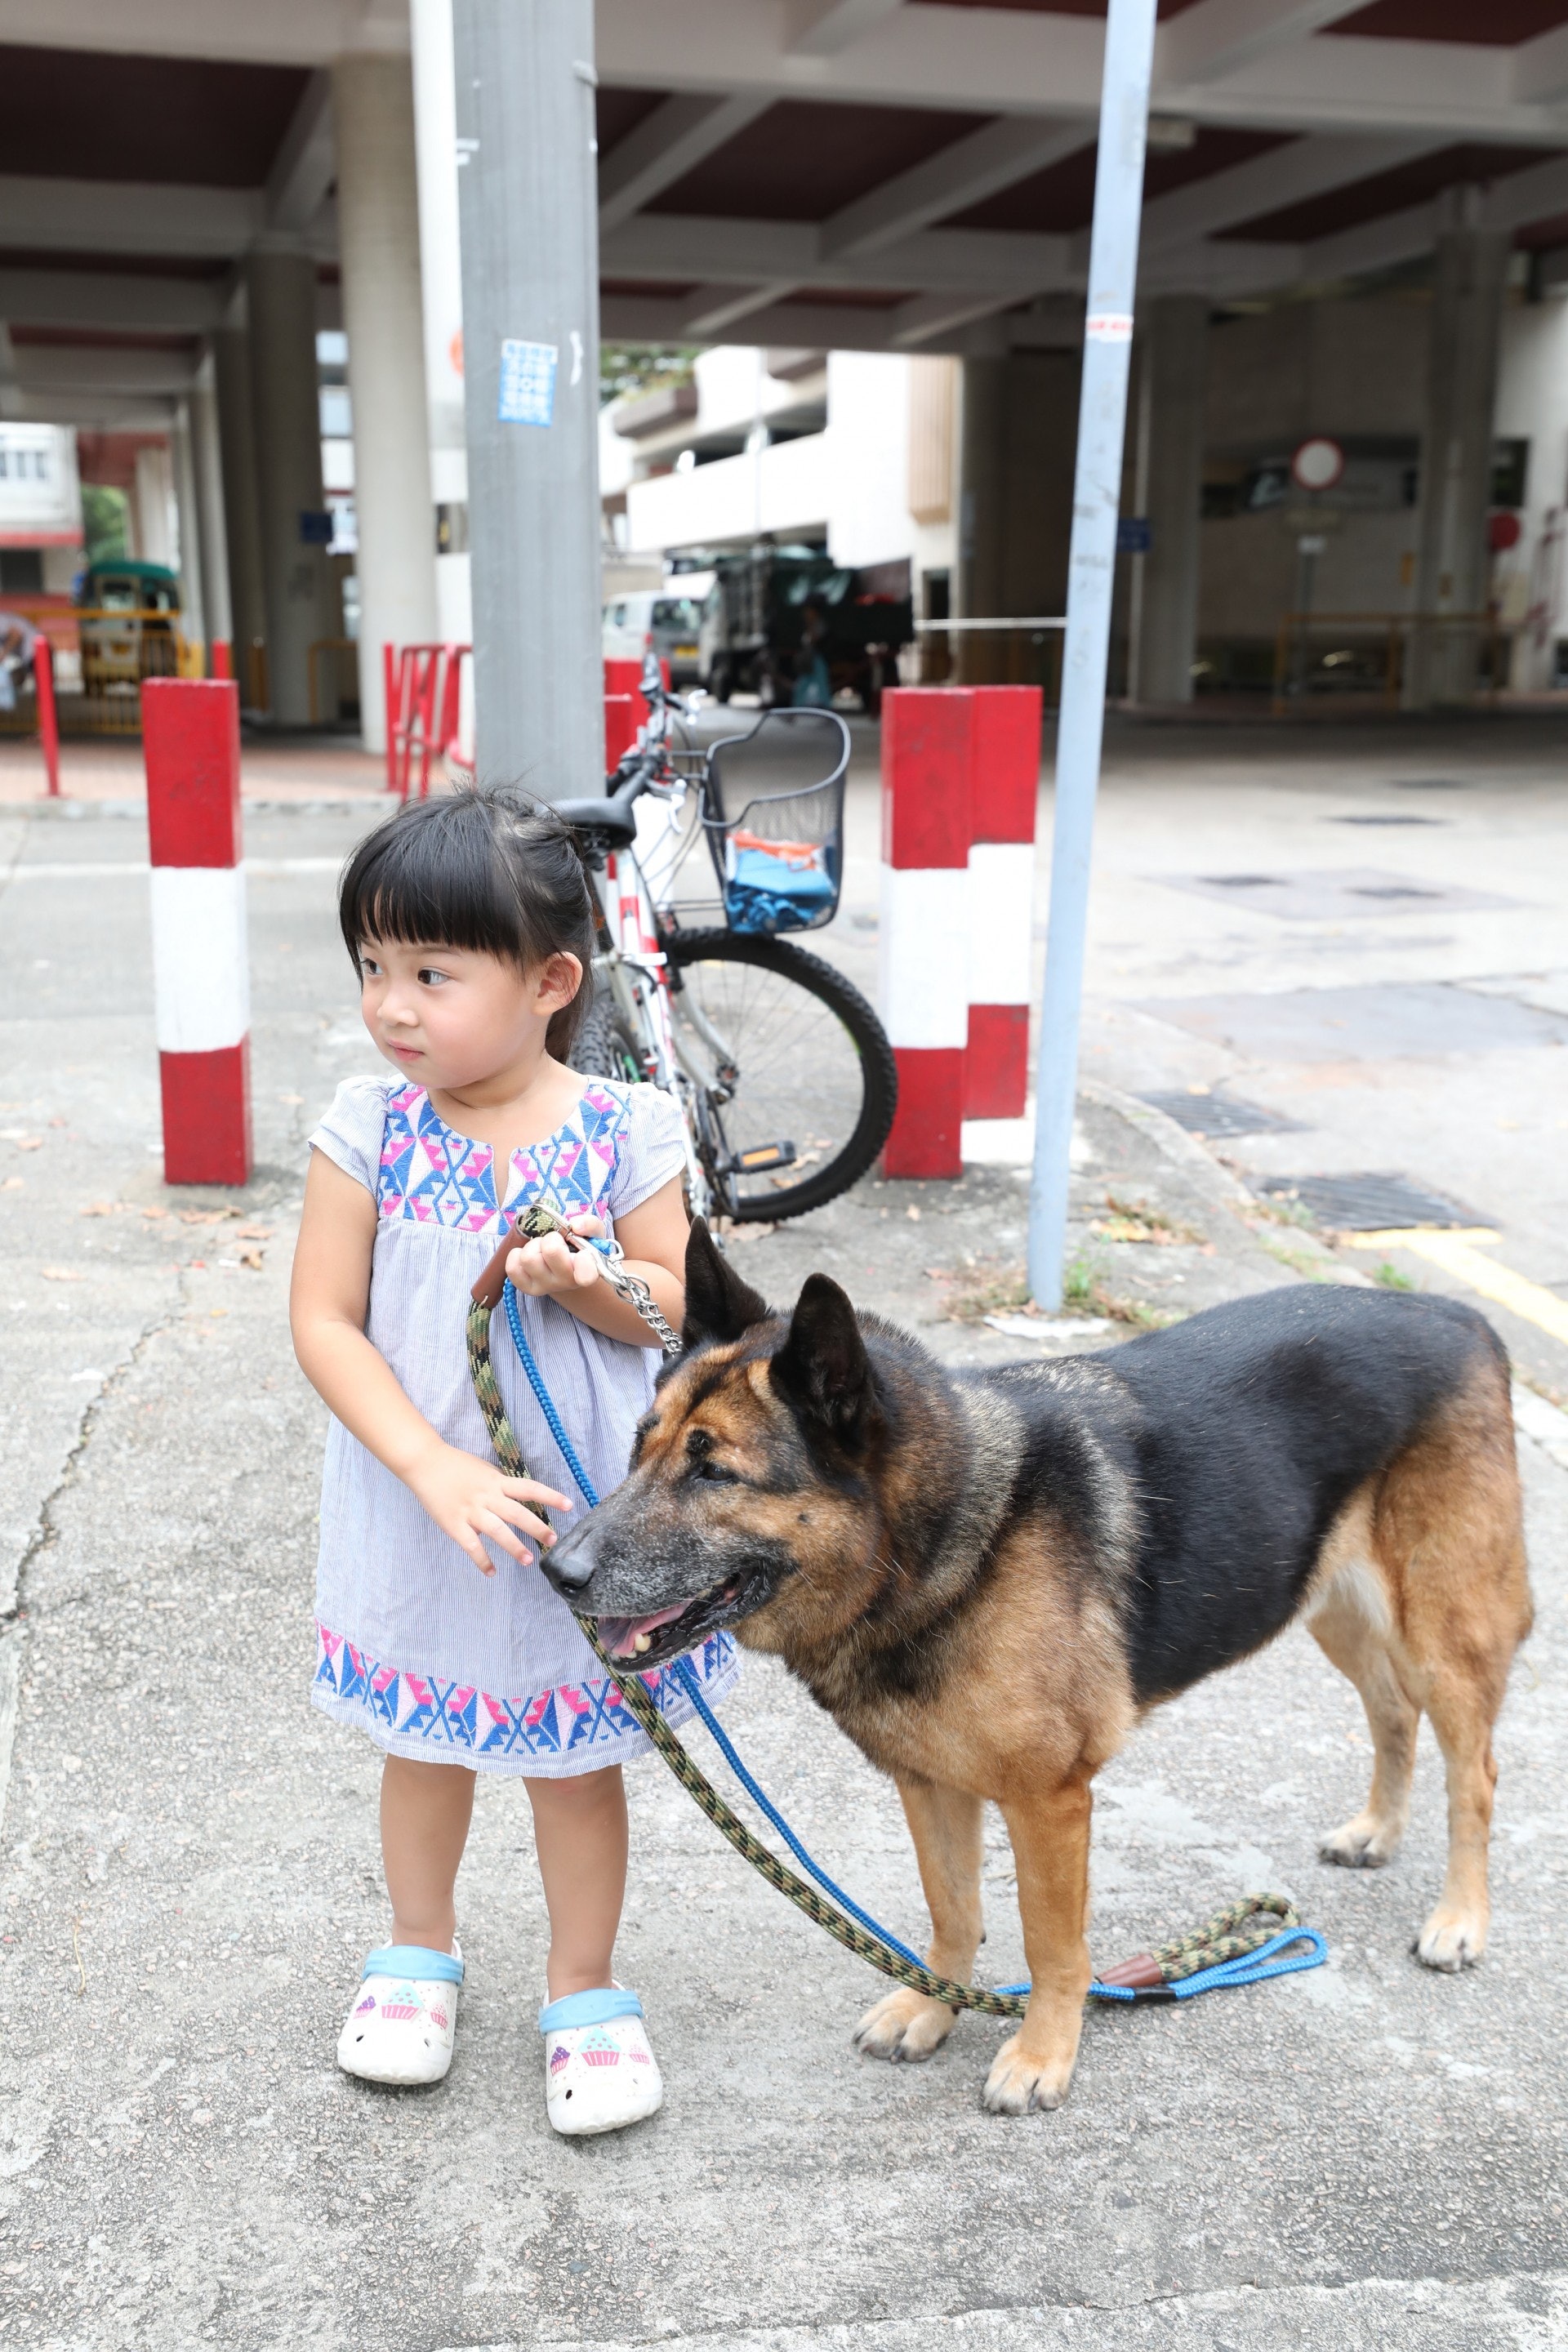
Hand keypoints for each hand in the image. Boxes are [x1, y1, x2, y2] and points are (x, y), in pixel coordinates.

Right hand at [405, 1442, 568, 1575]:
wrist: (425, 1463)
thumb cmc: (456, 1466)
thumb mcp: (484, 1471)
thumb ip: (500, 1487)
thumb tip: (516, 1503)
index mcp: (496, 1481)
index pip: (529, 1488)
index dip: (550, 1496)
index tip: (570, 1505)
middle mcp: (487, 1496)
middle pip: (518, 1513)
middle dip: (537, 1528)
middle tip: (553, 1540)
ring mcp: (470, 1511)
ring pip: (497, 1531)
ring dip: (514, 1547)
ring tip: (529, 1560)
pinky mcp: (454, 1524)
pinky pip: (471, 1546)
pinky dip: (482, 1561)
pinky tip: (491, 1573)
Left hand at [506, 1214, 606, 1302]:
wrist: (565, 1265)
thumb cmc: (579, 1248)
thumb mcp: (592, 1234)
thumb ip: (590, 1224)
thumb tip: (576, 1226)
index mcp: (587, 1270)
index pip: (587, 1275)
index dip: (584, 1263)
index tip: (583, 1253)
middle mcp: (567, 1282)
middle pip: (551, 1251)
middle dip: (551, 1238)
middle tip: (556, 1241)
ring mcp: (546, 1286)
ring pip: (528, 1258)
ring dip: (533, 1245)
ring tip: (541, 1248)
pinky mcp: (528, 1288)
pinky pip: (512, 1268)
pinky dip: (516, 1255)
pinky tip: (528, 1254)